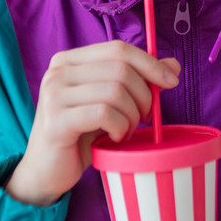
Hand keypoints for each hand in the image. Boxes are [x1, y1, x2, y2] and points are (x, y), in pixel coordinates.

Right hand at [5, 40, 179, 205]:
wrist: (46, 171)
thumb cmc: (80, 136)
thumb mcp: (111, 104)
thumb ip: (138, 82)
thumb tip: (174, 65)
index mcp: (70, 60)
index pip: (118, 49)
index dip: (150, 63)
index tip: (171, 82)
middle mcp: (58, 71)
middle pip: (120, 69)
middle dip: (143, 96)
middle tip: (143, 119)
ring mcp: (54, 94)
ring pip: (115, 92)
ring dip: (132, 116)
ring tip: (126, 132)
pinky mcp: (56, 120)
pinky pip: (104, 114)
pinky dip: (120, 128)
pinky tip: (115, 139)